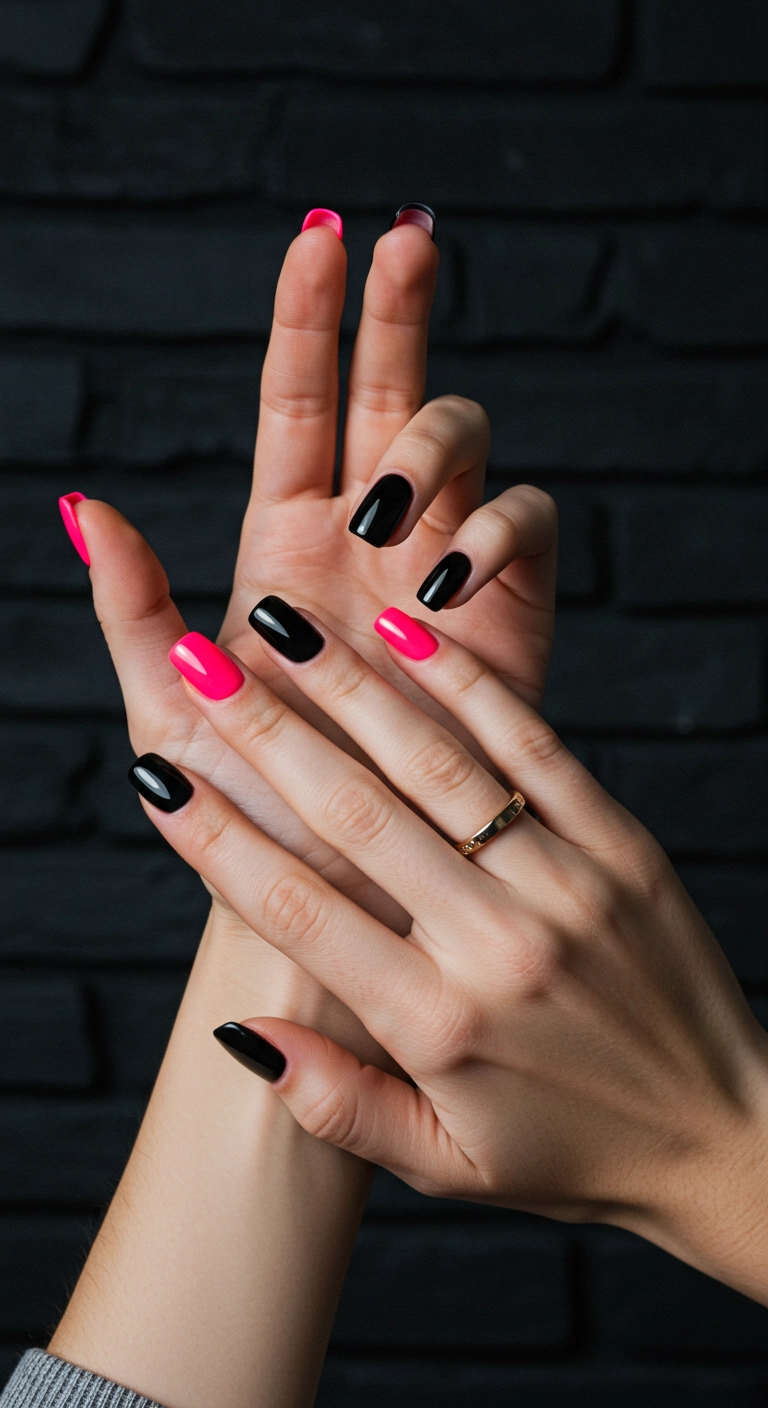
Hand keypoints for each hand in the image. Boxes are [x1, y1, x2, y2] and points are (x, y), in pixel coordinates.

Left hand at [66, 214, 555, 931]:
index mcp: (285, 541)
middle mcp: (370, 538)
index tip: (320, 240)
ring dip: (430, 447)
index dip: (308, 322)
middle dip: (398, 310)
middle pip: (390, 389)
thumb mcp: (170, 705)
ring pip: (463, 442)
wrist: (337, 887)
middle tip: (403, 241)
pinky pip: (525, 521)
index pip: (299, 404)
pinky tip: (443, 583)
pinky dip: (495, 527)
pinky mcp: (511, 609)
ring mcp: (443, 566)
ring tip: (383, 520)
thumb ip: (131, 605)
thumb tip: (85, 506)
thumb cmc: (249, 808)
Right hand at [131, 606, 767, 1305]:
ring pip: (435, 766)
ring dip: (349, 688)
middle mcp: (495, 944)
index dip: (218, 840)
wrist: (729, 1138)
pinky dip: (468, 687)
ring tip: (282, 626)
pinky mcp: (620, 846)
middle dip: (261, 733)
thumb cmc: (571, 1153)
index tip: (157, 775)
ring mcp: (564, 885)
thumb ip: (337, 1105)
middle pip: (352, 817)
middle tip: (194, 660)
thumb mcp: (446, 1166)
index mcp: (438, 1026)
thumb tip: (241, 1032)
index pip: (299, 913)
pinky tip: (412, 634)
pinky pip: (534, 748)